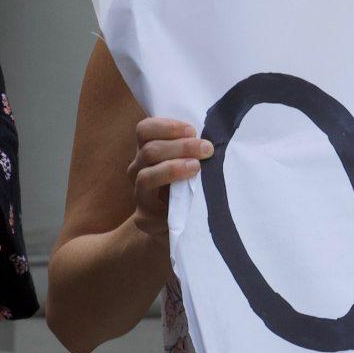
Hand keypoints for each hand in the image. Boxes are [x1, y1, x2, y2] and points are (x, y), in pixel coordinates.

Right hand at [129, 118, 211, 240]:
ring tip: (196, 168)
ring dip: (173, 169)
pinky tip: (189, 199)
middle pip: (149, 151)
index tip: (192, 130)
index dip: (167, 127)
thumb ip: (194, 150)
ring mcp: (139, 195)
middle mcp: (138, 170)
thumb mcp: (190, 164)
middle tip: (206, 149)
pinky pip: (153, 209)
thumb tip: (216, 136)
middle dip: (180, 147)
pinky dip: (172, 201)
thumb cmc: (189, 188)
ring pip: (146, 176)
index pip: (145, 130)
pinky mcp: (144, 218)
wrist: (177, 226)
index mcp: (147, 151)